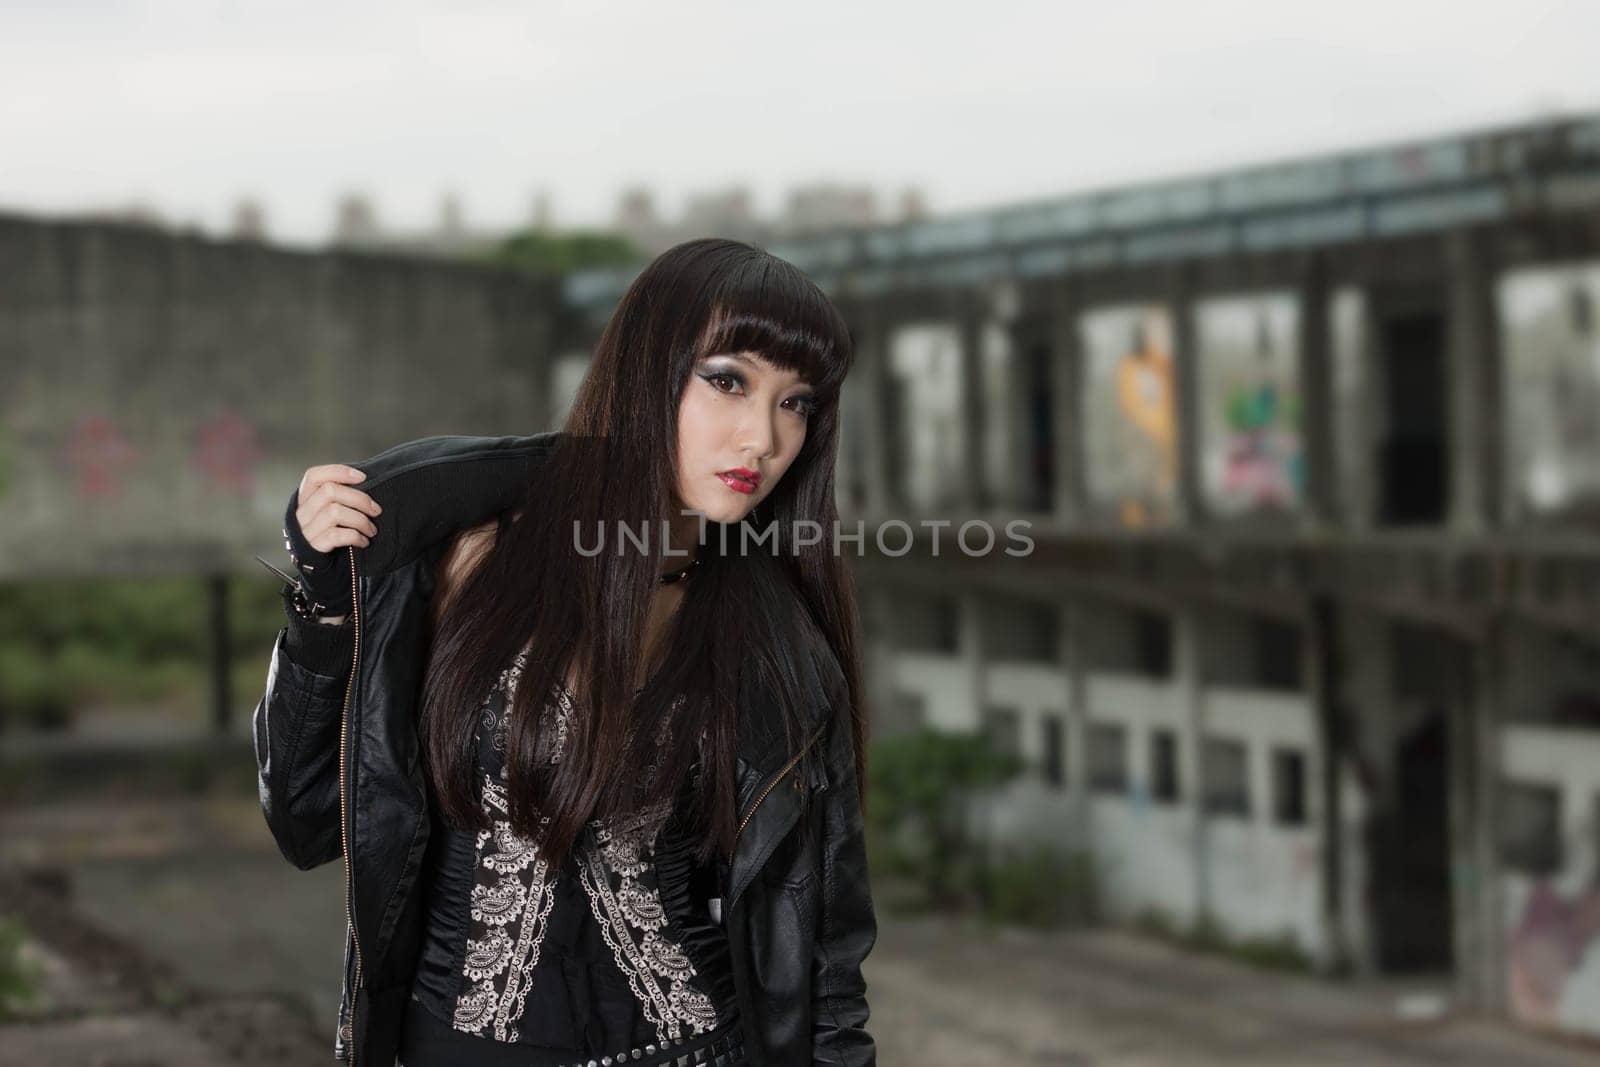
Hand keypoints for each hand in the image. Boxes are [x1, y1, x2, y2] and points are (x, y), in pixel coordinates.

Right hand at [283, 464, 381, 613]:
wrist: (319, 571)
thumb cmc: (329, 536)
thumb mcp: (327, 514)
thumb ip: (339, 498)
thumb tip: (365, 483)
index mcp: (304, 500)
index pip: (314, 476)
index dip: (338, 472)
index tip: (362, 477)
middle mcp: (301, 513)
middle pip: (329, 491)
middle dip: (359, 498)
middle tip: (376, 510)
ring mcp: (305, 531)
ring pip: (334, 512)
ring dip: (360, 520)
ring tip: (371, 529)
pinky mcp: (313, 548)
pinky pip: (337, 535)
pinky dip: (356, 536)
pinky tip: (364, 542)